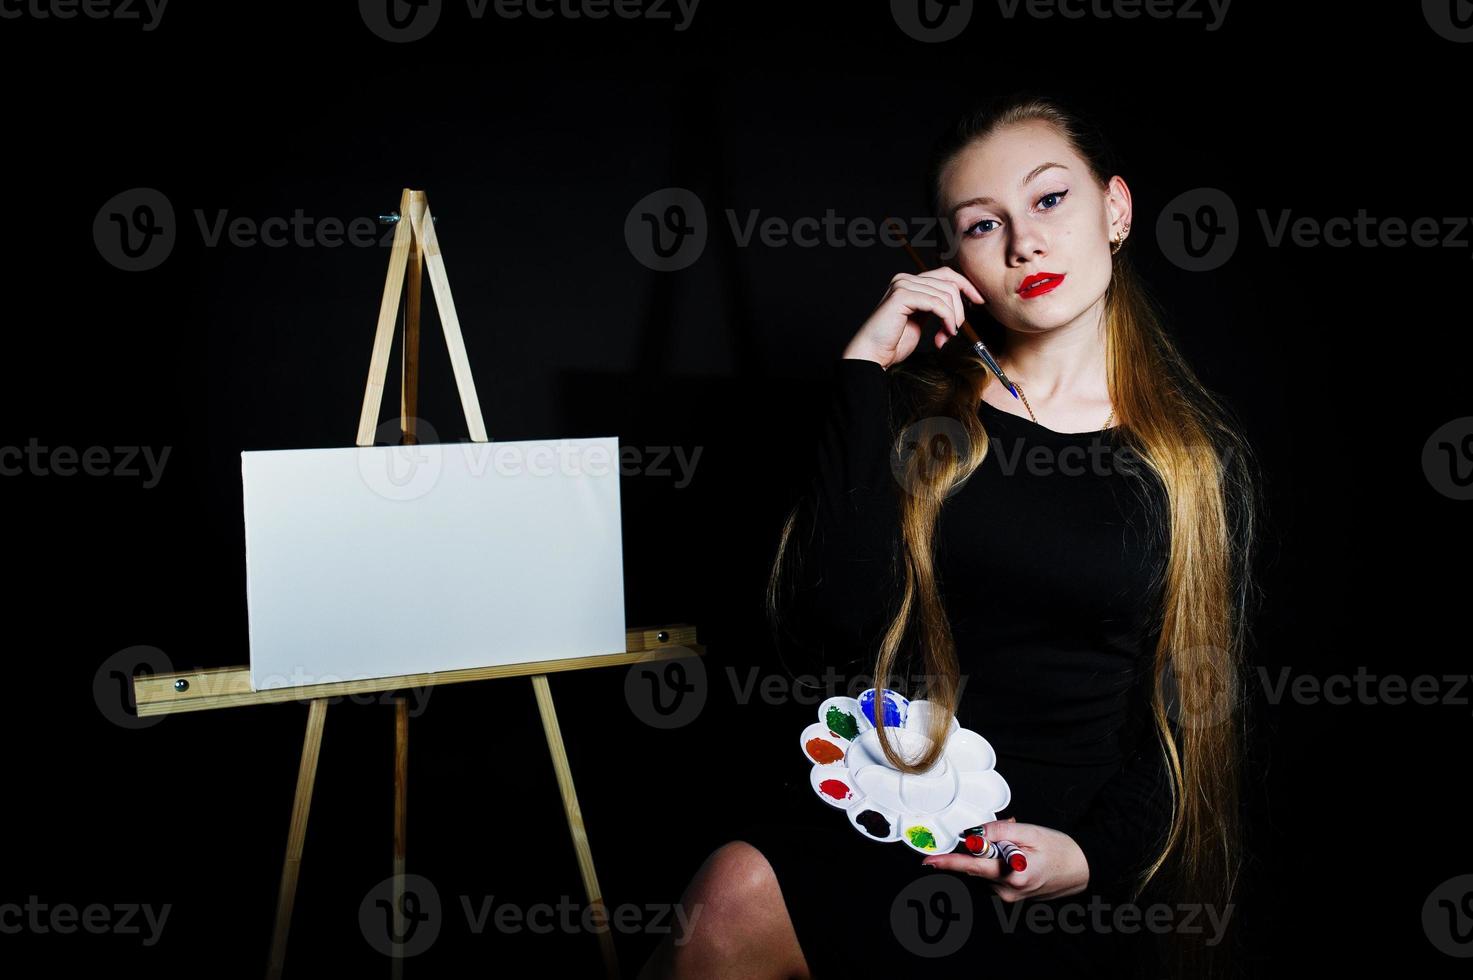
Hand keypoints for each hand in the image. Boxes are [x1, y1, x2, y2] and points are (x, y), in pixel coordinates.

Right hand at [842, 266, 983, 369]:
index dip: (966, 285)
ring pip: (945, 294)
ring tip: (946, 336)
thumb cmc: (894, 342)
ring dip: (953, 318)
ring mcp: (902, 285)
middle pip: (949, 283)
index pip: (946, 274)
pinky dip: (947, 318)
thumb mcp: (921, 321)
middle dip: (959, 309)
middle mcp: (905, 279)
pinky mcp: (901, 295)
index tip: (979, 301)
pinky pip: (937, 303)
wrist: (872, 354)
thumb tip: (960, 305)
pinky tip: (945, 333)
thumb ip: (936, 308)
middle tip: (955, 330)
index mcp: (910, 283)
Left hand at [919, 816, 1090, 902]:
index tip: (929, 862)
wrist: (1082, 870)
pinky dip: (999, 862)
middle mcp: (1007, 890)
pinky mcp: (1010, 896)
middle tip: (1010, 831)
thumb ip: (999, 832)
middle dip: (984, 845)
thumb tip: (974, 834)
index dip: (949, 862)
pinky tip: (1019, 856)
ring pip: (985, 869)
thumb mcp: (1031, 832)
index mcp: (1012, 875)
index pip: (972, 866)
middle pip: (977, 865)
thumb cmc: (1060, 850)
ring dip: (993, 854)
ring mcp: (1008, 896)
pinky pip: (994, 875)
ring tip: (1021, 845)